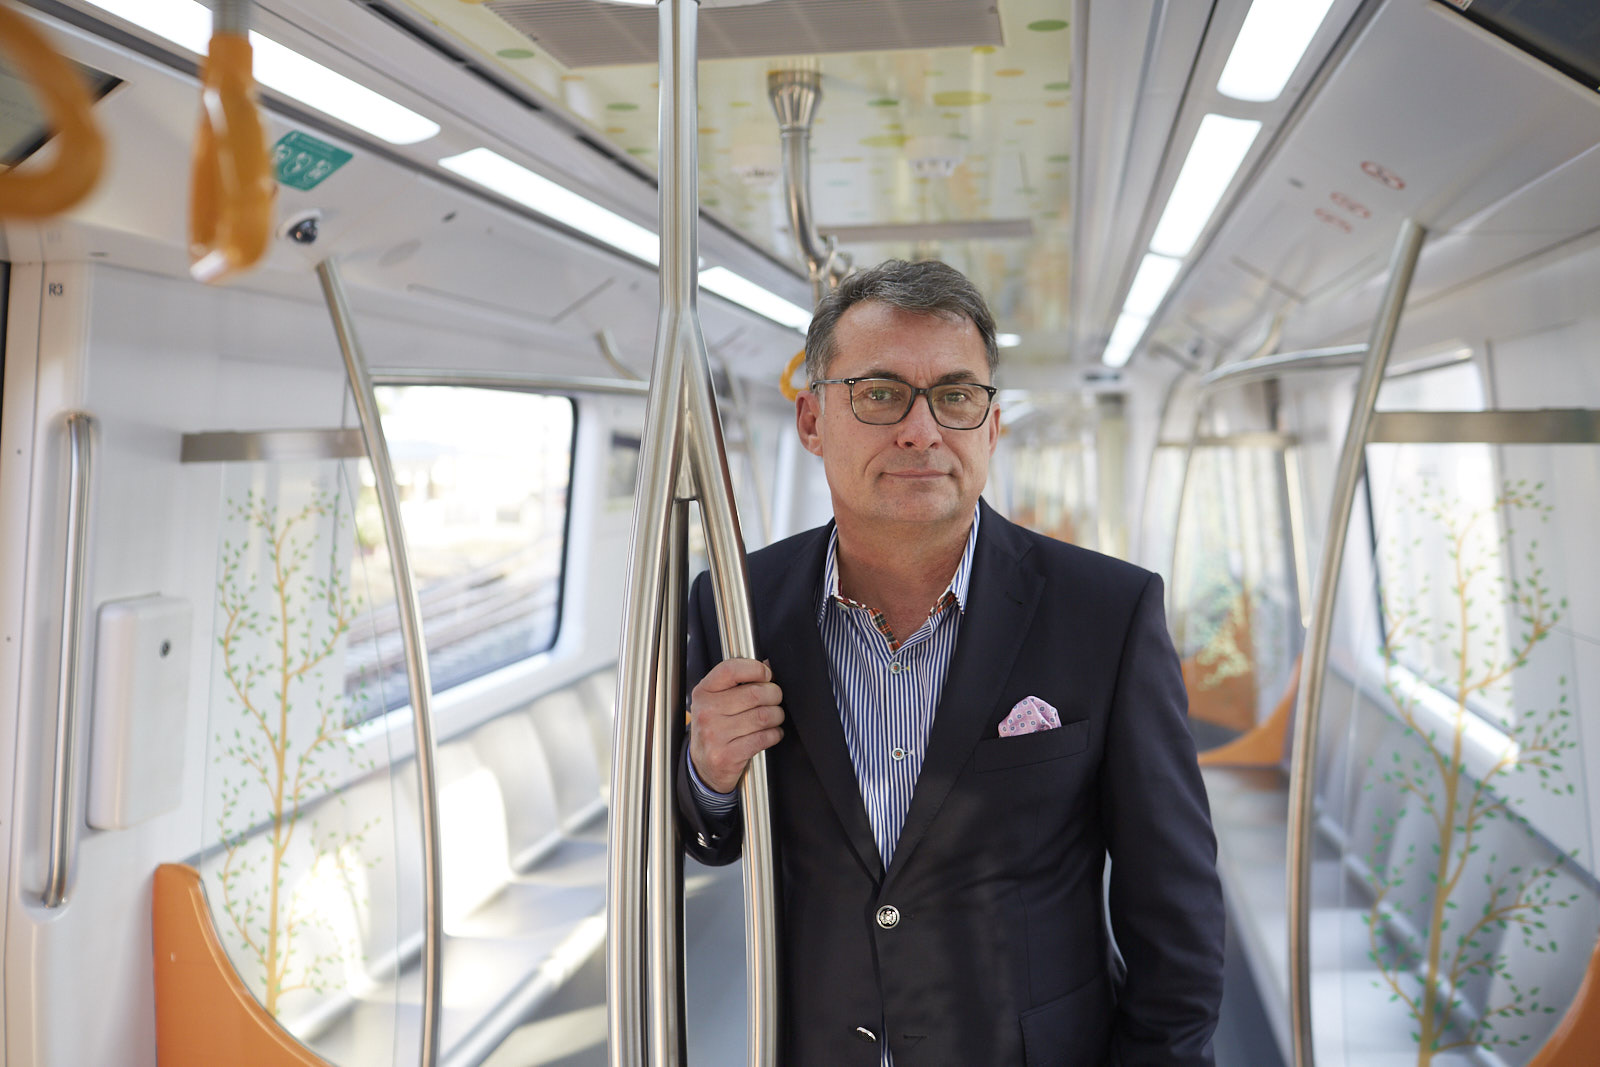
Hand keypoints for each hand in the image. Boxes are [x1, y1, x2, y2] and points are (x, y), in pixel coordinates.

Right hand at [688, 658, 784, 794]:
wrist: (703, 766)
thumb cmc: (715, 728)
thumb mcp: (716, 700)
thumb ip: (738, 681)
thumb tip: (767, 665)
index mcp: (703, 692)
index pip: (731, 669)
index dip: (756, 669)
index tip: (766, 675)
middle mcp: (706, 712)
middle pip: (755, 693)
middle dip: (774, 695)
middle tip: (775, 699)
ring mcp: (715, 735)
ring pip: (763, 716)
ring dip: (777, 716)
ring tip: (774, 717)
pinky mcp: (727, 755)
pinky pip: (763, 738)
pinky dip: (774, 734)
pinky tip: (771, 733)